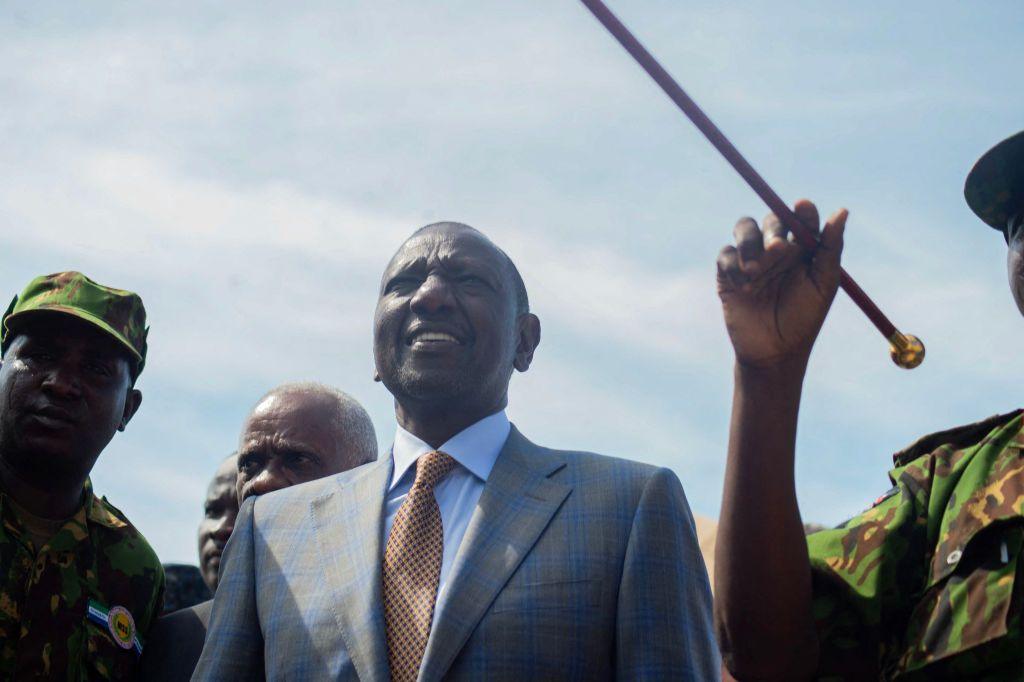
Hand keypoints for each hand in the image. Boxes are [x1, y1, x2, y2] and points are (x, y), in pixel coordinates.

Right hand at [717, 199, 846, 369]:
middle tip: (777, 249)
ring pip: (743, 228)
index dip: (803, 210)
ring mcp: (751, 259)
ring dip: (749, 242)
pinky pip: (726, 254)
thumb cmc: (804, 318)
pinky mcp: (729, 273)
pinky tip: (744, 285)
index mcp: (802, 249)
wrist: (775, 351)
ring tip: (755, 270)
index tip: (803, 208)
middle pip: (771, 219)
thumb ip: (831, 247)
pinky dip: (733, 264)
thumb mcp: (824, 283)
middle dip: (773, 229)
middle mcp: (776, 249)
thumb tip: (843, 211)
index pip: (802, 218)